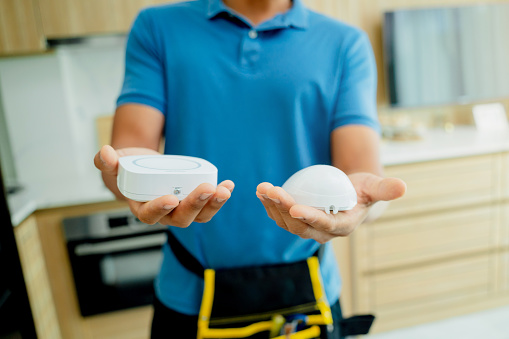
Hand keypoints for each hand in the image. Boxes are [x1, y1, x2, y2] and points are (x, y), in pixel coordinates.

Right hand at [94, 145, 233, 226]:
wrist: (145, 169)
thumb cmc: (128, 169)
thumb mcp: (115, 164)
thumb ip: (106, 162)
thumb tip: (105, 153)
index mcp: (143, 208)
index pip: (150, 215)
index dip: (160, 209)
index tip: (170, 198)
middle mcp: (165, 215)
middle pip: (181, 218)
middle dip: (195, 205)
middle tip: (207, 188)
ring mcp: (182, 210)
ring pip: (200, 215)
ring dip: (214, 204)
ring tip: (224, 190)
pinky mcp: (196, 203)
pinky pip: (210, 205)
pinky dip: (220, 196)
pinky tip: (229, 185)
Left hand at [256, 172, 405, 242]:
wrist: (350, 195)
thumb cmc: (363, 190)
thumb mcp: (374, 186)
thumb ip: (385, 189)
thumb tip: (402, 186)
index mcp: (342, 226)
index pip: (324, 225)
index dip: (310, 218)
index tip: (295, 207)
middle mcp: (323, 232)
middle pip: (299, 226)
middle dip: (284, 209)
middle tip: (272, 190)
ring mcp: (308, 228)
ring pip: (286, 222)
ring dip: (272, 206)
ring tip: (263, 188)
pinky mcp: (296, 221)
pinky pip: (280, 216)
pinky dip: (269, 204)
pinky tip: (262, 191)